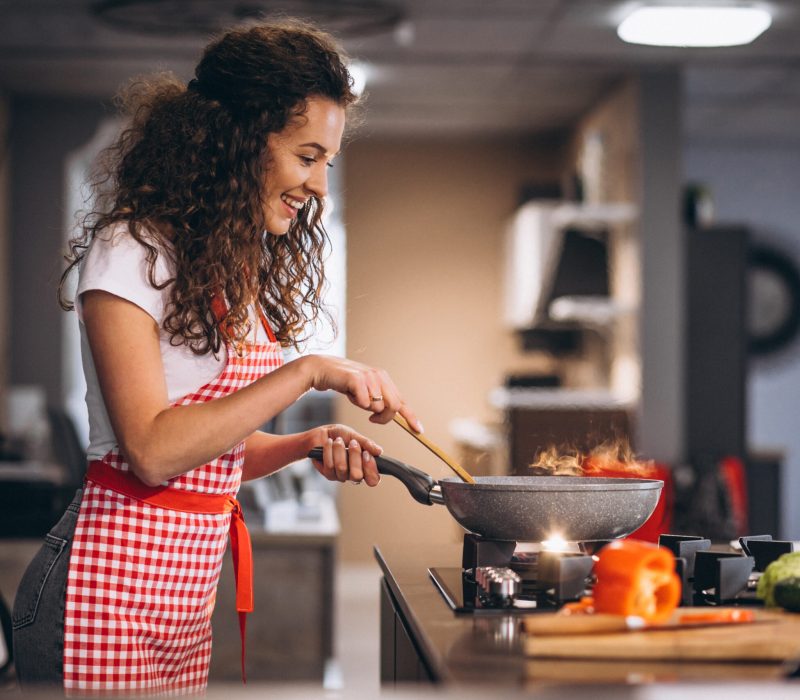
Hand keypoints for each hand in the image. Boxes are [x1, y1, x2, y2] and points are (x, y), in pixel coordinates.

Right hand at [301, 355, 421, 431]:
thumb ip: (378, 401)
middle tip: (372, 419)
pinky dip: (357, 403)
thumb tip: (391, 416)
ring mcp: (369, 376)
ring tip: (355, 398)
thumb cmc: (344, 383)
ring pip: (378, 407)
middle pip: (393, 406)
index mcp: (384, 379)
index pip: (402, 401)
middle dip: (384, 418)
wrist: (323, 370)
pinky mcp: (358, 379)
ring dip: (365, 408)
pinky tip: (350, 394)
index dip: (411, 417)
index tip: (419, 430)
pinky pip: (365, 403)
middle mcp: (380, 376)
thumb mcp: (366, 392)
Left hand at [310, 424, 382, 485]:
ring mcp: (340, 475)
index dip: (371, 470)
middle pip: (357, 476)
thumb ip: (367, 444)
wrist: (322, 433)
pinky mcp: (328, 474)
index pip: (373, 480)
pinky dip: (329, 450)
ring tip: (338, 440)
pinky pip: (329, 465)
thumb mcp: (355, 436)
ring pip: (342, 468)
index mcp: (364, 466)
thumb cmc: (340, 435)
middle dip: (355, 456)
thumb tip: (379, 451)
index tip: (367, 454)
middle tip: (353, 443)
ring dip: (340, 450)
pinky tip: (329, 443)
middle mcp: (353, 474)